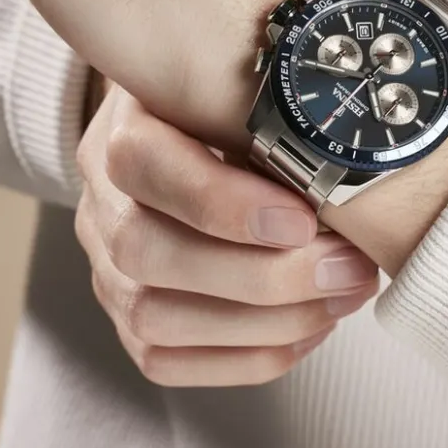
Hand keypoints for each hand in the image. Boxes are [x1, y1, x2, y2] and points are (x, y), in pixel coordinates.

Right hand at [75, 82, 378, 386]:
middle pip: (146, 253)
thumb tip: (342, 156)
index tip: (303, 219)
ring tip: (342, 296)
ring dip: (265, 323)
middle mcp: (101, 203)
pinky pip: (167, 361)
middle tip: (346, 267)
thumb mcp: (239, 86)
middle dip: (260, 275)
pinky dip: (248, 356)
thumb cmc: (220, 110)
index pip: (142, 163)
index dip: (219, 201)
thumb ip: (269, 111)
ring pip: (154, 320)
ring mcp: (107, 268)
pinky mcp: (127, 318)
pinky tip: (312, 328)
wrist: (177, 138)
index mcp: (120, 128)